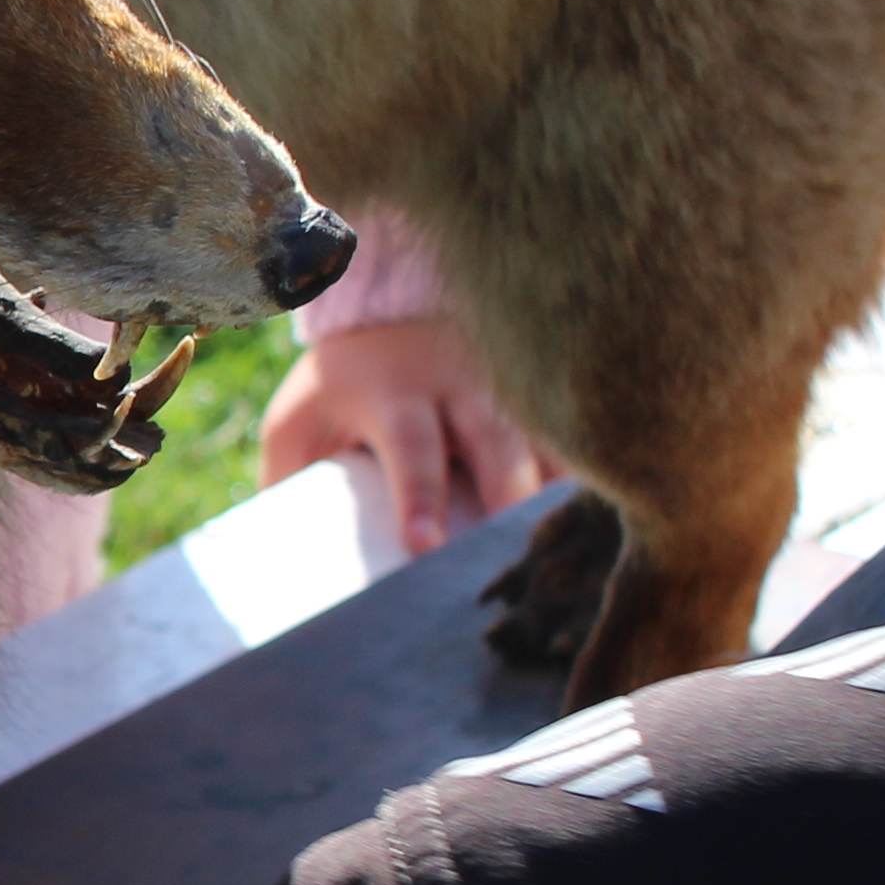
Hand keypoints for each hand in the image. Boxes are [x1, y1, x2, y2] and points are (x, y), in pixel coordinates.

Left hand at [258, 314, 561, 554]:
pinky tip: (605, 526)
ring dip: (559, 494)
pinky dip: (590, 479)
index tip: (424, 544)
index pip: (410, 444)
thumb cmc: (338, 393)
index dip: (419, 495)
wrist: (393, 320)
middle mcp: (462, 385)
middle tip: (512, 557)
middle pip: (497, 444)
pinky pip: (579, 442)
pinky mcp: (547, 400)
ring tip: (572, 552)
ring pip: (550, 441)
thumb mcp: (298, 424)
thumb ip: (289, 481)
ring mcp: (514, 388)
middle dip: (507, 498)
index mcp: (393, 391)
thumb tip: (279, 565)